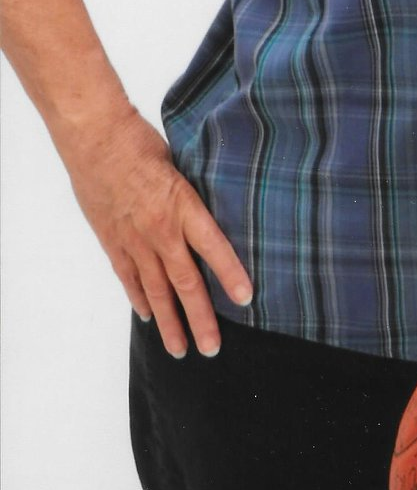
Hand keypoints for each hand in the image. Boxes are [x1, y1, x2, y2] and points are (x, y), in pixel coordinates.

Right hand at [65, 107, 251, 357]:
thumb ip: (198, 193)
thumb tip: (220, 207)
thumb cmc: (143, 142)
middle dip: (200, 318)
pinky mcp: (112, 242)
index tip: (246, 299)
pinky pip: (129, 278)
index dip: (230, 275)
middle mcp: (160, 231)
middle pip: (185, 282)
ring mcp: (134, 240)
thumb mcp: (185, 164)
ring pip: (156, 291)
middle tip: (212, 348)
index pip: (214, 248)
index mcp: (184, 207)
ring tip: (180, 349)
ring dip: (169, 322)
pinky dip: (140, 299)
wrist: (96, 139)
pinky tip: (149, 316)